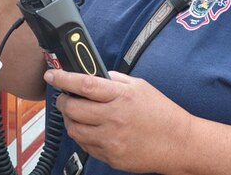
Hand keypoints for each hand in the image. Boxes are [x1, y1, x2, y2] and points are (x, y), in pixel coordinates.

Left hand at [45, 69, 191, 172]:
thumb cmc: (161, 113)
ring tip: (77, 114)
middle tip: (64, 97)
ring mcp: (111, 140)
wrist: (178, 143)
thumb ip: (115, 79)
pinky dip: (82, 136)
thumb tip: (92, 74)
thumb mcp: (140, 87)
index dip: (63, 78)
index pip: (84, 84)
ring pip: (74, 129)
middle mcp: (114, 118)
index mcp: (121, 96)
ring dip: (70, 120)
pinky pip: (85, 146)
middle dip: (63, 101)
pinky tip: (90, 129)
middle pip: (73, 108)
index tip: (51, 75)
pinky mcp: (111, 157)